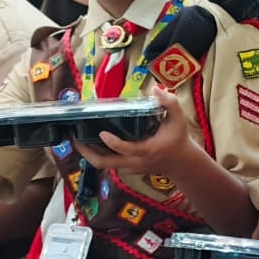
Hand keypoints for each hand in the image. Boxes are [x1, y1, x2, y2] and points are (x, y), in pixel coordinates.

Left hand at [74, 85, 195, 176]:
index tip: (101, 132)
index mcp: (146, 150)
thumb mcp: (179, 119)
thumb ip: (169, 103)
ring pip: (104, 165)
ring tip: (79, 140)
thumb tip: (155, 89)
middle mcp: (135, 162)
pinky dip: (99, 155)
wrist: (183, 164)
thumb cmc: (179, 139)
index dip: (113, 142)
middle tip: (75, 139)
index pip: (126, 149)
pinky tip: (92, 144)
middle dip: (87, 153)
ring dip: (90, 154)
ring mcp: (130, 168)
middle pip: (105, 163)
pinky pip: (109, 164)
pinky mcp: (128, 169)